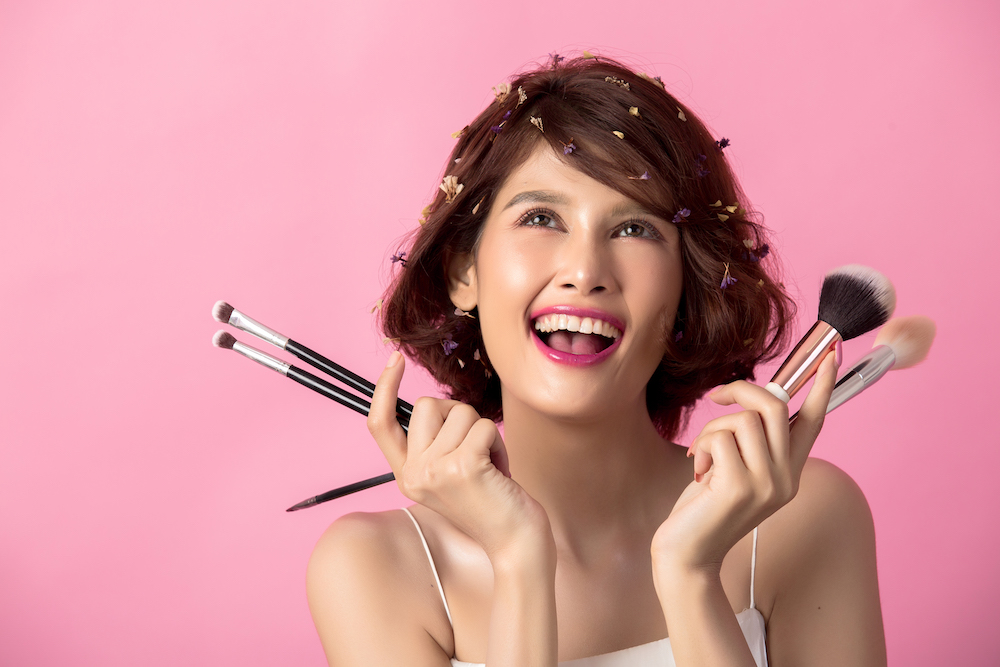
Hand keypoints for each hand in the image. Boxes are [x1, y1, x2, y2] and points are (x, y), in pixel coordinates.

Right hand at [367, 352, 552, 561]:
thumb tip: (437, 405)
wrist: (516, 545)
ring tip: (491, 467)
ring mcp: (435, 470)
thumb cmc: (492, 505)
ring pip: (460, 412)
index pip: (379, 425)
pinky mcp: (462, 467)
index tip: (395, 360)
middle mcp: (414, 474)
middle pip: (426, 405)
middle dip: (459, 415)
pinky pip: (484, 426)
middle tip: (476, 449)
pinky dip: (498, 443)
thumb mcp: (451, 475)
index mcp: (407, 476)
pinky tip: (500, 472)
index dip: (383, 388)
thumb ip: (436, 446)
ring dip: (484, 433)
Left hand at [651, 351, 837, 573]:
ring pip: (743, 419)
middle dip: (742, 389)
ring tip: (703, 456)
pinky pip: (720, 437)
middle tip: (717, 395)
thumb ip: (751, 441)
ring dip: (713, 428)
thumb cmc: (705, 507)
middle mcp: (786, 478)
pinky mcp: (740, 487)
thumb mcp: (736, 469)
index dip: (821, 387)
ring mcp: (767, 484)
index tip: (829, 356)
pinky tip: (699, 471)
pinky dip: (702, 446)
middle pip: (775, 406)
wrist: (687, 553)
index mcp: (789, 472)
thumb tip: (753, 399)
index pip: (813, 422)